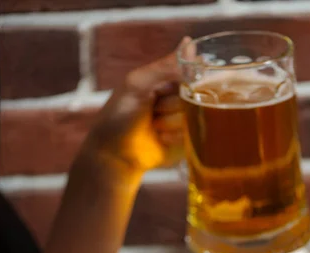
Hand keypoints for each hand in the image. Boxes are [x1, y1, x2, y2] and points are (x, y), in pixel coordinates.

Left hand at [83, 44, 186, 171]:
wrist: (114, 154)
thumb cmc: (119, 115)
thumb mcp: (137, 84)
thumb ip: (164, 66)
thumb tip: (191, 42)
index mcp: (166, 79)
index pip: (191, 70)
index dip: (189, 77)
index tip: (182, 84)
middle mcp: (177, 98)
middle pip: (195, 94)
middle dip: (172, 103)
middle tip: (154, 109)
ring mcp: (183, 120)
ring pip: (195, 115)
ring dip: (171, 121)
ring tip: (153, 126)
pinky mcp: (186, 141)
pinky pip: (194, 134)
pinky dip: (175, 137)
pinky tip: (160, 139)